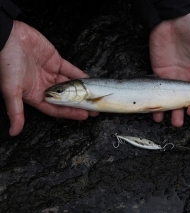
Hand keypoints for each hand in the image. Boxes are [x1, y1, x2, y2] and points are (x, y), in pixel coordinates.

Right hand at [0, 21, 97, 135]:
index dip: (70, 113)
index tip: (84, 116)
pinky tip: (90, 81)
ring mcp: (51, 73)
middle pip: (67, 98)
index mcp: (35, 95)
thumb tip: (14, 132)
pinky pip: (71, 70)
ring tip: (96, 97)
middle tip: (95, 109)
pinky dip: (80, 75)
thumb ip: (16, 111)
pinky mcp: (55, 61)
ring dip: (83, 91)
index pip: (56, 109)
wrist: (8, 37)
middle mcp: (45, 86)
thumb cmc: (6, 63)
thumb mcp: (11, 90)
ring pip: (71, 85)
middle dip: (81, 104)